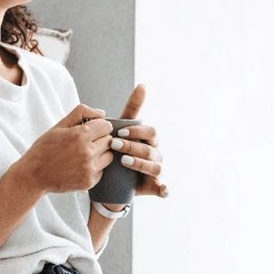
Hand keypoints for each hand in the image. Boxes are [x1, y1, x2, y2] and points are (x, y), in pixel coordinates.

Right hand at [17, 103, 114, 194]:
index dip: (99, 126)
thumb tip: (102, 114)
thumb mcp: (58, 126)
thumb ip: (81, 113)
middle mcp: (87, 152)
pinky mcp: (89, 182)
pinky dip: (94, 167)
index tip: (90, 130)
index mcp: (80, 135)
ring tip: (83, 154)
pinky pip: (102, 170)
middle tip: (83, 143)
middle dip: (99, 139)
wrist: (33, 176)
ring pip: (109, 156)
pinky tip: (79, 166)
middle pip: (108, 140)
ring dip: (100, 153)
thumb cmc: (44, 149)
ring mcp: (89, 169)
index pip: (106, 126)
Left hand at [111, 83, 167, 199]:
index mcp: (148, 139)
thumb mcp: (121, 129)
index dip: (136, 131)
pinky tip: (161, 189)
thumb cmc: (117, 148)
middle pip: (151, 147)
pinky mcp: (154, 186)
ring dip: (141, 164)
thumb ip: (132, 108)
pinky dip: (164, 189)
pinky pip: (163, 188)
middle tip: (114, 145)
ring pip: (155, 166)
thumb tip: (143, 85)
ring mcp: (156, 170)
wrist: (110, 178)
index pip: (149, 131)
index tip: (120, 131)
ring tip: (124, 162)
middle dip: (133, 146)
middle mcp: (155, 153)